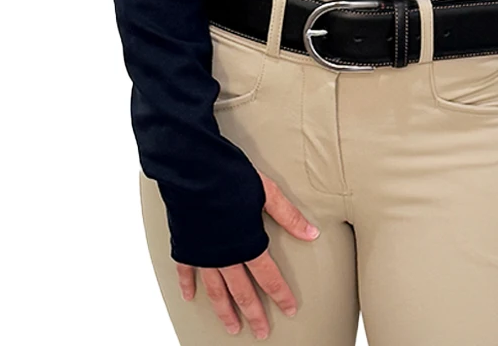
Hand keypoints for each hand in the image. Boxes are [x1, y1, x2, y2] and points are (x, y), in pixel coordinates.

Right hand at [175, 170, 318, 336]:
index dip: (280, 295)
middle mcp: (225, 256)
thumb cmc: (231, 176)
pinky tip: (191, 298)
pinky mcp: (185, 245)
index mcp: (247, 244)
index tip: (289, 310)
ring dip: (224, 311)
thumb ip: (288, 216)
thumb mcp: (267, 192)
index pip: (269, 278)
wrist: (194, 169)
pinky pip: (186, 272)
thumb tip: (312, 233)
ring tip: (231, 327)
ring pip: (216, 291)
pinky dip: (188, 286)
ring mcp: (203, 254)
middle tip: (260, 332)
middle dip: (253, 314)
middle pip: (242, 292)